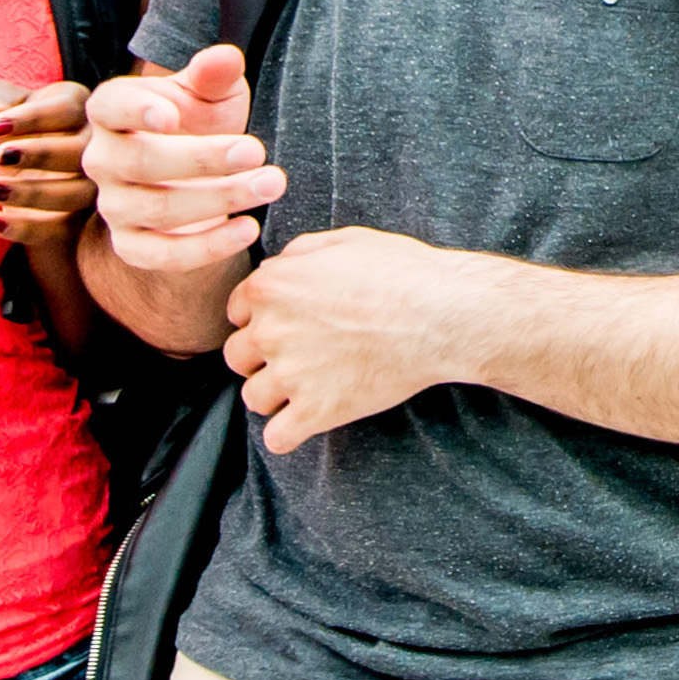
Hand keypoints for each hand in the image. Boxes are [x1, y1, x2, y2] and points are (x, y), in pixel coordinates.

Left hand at [0, 79, 93, 248]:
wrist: (28, 174)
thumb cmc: (16, 132)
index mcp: (80, 109)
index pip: (67, 110)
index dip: (32, 119)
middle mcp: (98, 147)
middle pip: (83, 151)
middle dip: (40, 154)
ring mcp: (95, 186)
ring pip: (78, 193)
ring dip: (33, 194)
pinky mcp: (81, 222)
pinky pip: (63, 229)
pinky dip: (26, 229)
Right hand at [85, 44, 283, 269]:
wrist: (201, 175)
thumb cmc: (200, 121)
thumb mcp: (211, 94)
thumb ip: (214, 75)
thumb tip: (226, 57)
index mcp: (112, 110)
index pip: (113, 107)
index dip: (138, 110)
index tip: (172, 114)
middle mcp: (102, 158)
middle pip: (140, 162)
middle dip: (202, 158)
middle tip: (256, 150)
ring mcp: (113, 205)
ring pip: (157, 209)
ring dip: (219, 199)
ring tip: (271, 183)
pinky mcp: (131, 246)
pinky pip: (162, 254)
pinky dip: (207, 247)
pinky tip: (249, 228)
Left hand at [218, 226, 492, 453]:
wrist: (441, 315)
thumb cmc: (400, 272)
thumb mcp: (344, 241)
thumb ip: (298, 254)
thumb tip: (278, 268)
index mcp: (271, 287)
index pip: (236, 311)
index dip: (261, 316)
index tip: (289, 323)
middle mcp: (270, 330)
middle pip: (237, 356)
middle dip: (261, 357)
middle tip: (298, 356)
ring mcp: (291, 374)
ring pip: (253, 398)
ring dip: (274, 395)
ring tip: (306, 388)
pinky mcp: (316, 411)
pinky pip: (277, 438)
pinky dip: (289, 434)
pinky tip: (307, 421)